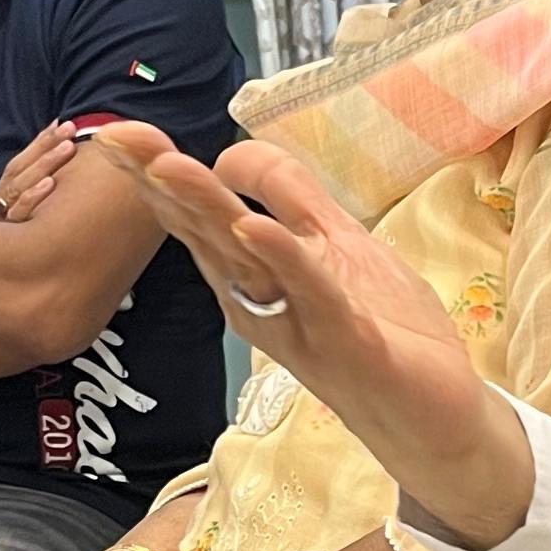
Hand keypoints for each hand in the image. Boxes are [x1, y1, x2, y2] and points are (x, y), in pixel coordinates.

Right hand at [0, 120, 82, 224]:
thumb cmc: (16, 233)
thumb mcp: (23, 208)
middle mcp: (1, 199)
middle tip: (70, 129)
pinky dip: (32, 197)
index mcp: (5, 190)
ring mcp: (2, 216)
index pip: (23, 160)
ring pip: (20, 186)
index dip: (42, 141)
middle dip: (46, 146)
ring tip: (67, 148)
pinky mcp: (6, 236)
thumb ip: (38, 179)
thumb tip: (60, 139)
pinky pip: (19, 214)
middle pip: (20, 168)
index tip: (64, 123)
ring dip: (44, 164)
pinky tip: (50, 183)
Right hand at [96, 121, 537, 549]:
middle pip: (208, 233)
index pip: (200, 216)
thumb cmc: (380, 330)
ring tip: (170, 168)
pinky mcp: (348, 341)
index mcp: (257, 275)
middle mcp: (263, 300)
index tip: (115, 134)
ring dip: (208, 211)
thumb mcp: (334, 244)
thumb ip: (289, 198)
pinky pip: (312, 294)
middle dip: (163, 185)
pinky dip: (284, 260)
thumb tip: (232, 153)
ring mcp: (300, 323)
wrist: (435, 416)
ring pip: (246, 259)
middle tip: (117, 141)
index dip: (159, 175)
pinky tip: (256, 230)